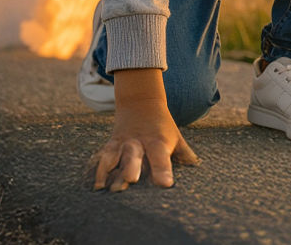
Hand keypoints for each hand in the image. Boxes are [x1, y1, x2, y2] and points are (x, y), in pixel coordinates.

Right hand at [89, 74, 198, 190]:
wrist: (140, 103)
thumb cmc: (162, 127)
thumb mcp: (176, 136)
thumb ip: (185, 154)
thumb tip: (197, 168)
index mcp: (157, 141)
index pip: (161, 157)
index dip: (163, 170)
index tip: (165, 184)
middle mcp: (138, 143)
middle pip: (133, 156)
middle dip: (131, 167)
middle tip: (131, 180)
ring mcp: (121, 144)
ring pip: (113, 156)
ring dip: (107, 170)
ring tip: (103, 187)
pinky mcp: (110, 145)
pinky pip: (100, 157)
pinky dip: (95, 169)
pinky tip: (92, 184)